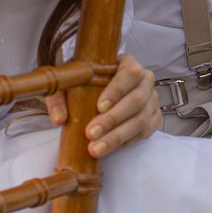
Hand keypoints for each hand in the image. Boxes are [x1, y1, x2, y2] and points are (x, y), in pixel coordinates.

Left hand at [45, 54, 160, 157]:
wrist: (98, 89)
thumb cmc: (86, 82)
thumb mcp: (69, 83)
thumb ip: (59, 97)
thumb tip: (58, 119)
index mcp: (128, 64)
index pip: (129, 74)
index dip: (116, 91)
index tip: (99, 107)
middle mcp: (146, 80)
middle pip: (136, 100)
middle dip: (113, 119)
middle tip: (91, 134)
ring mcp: (152, 100)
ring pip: (141, 120)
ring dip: (118, 136)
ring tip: (96, 149)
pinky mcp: (153, 117)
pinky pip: (145, 132)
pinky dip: (127, 142)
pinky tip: (110, 148)